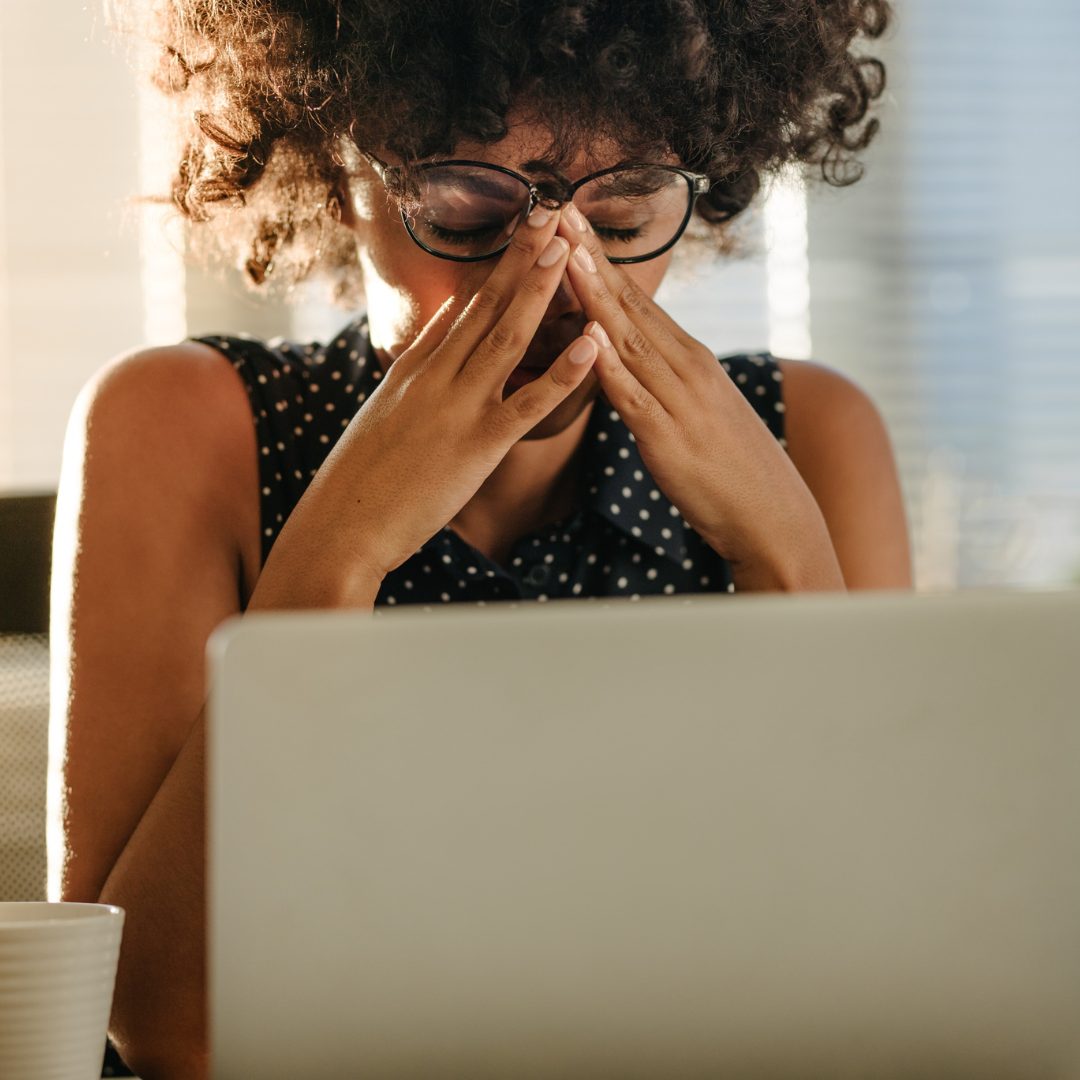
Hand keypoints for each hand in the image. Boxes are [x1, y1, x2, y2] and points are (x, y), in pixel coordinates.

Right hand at [278, 205, 600, 585]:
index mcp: (414, 368)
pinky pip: (529, 403)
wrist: (340, 526)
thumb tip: (440, 331)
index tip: (523, 229)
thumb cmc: (360, 479)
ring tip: (567, 248)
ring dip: (539, 290)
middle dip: (521, 256)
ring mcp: (457, 407)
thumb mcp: (384, 413)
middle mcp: (435, 376)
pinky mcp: (478, 445)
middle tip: (551, 211)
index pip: (462, 306)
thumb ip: (415, 371)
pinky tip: (591, 345)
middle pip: (485, 304)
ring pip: (507, 337)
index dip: (496, 266)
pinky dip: (563, 373)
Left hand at [556, 208, 843, 586]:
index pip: (638, 299)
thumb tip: (629, 357)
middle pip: (630, 305)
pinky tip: (588, 338)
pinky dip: (610, 366)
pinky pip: (634, 397)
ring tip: (565, 253)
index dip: (600, 259)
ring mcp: (680, 400)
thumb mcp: (698, 410)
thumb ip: (663, 380)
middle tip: (557, 208)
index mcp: (690, 359)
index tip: (571, 219)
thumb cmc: (731, 468)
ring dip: (595, 294)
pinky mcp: (669, 439)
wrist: (772, 516)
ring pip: (629, 339)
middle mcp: (686, 368)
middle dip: (590, 256)